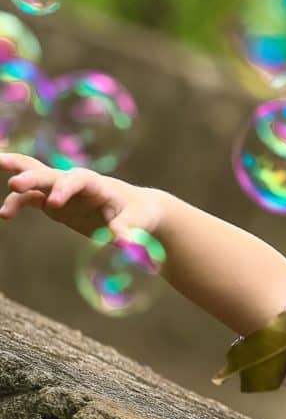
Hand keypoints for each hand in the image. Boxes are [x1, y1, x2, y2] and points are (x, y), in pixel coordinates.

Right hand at [0, 152, 163, 240]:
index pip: (78, 180)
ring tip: (3, 197)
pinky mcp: (54, 203)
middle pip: (51, 173)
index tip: (54, 204)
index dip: (65, 188)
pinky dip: (17, 203)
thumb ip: (128, 229)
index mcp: (97, 184)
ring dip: (18, 179)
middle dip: (33, 177)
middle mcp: (76, 182)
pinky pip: (31, 199)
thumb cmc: (139, 213)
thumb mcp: (138, 220)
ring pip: (35, 177)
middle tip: (15, 184)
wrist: (137, 210)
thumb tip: (127, 244)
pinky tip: (5, 215)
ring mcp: (63, 191)